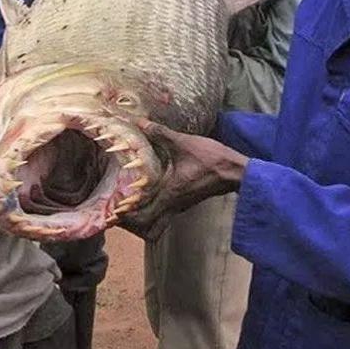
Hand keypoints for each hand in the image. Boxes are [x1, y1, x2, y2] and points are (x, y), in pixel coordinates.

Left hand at [118, 119, 247, 240]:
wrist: (236, 171)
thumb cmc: (211, 158)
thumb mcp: (183, 142)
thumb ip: (159, 132)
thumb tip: (139, 122)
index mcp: (169, 193)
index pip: (142, 216)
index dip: (126, 217)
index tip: (113, 209)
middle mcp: (173, 204)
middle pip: (147, 227)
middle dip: (130, 222)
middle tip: (117, 208)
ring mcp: (180, 205)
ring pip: (156, 222)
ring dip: (141, 216)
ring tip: (127, 201)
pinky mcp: (185, 202)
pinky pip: (164, 213)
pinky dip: (152, 209)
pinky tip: (147, 193)